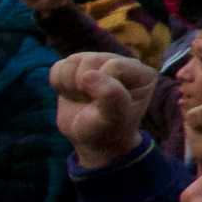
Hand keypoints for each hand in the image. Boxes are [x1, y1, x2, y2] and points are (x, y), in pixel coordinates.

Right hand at [52, 52, 155, 168]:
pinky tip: (73, 94)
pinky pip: (59, 67)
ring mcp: (99, 62)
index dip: (101, 87)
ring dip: (71, 86)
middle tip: (92, 103)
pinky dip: (59, 85)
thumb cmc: (108, 130)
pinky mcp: (78, 66)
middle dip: (84, 86)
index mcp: (142, 74)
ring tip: (84, 99)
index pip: (114, 66)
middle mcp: (123, 62)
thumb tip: (88, 74)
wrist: (92, 141)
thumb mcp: (114, 118)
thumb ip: (110, 96)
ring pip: (73, 61)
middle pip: (91, 60)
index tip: (105, 105)